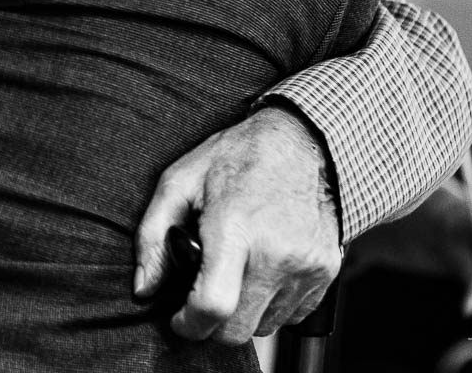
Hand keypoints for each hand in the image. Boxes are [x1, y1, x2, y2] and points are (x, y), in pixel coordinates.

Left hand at [135, 106, 341, 342]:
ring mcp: (306, 265)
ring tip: (234, 273)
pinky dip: (272, 304)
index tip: (178, 319)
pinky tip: (261, 271)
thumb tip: (145, 287)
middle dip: (212, 325)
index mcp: (235, 228)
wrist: (303, 143)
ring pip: (266, 325)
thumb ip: (153, 236)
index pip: (214, 305)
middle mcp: (277, 252)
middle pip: (239, 329)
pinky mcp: (326, 272)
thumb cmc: (238, 158)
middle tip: (201, 297)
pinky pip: (294, 314)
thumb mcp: (179, 181)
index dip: (189, 324)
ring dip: (243, 313)